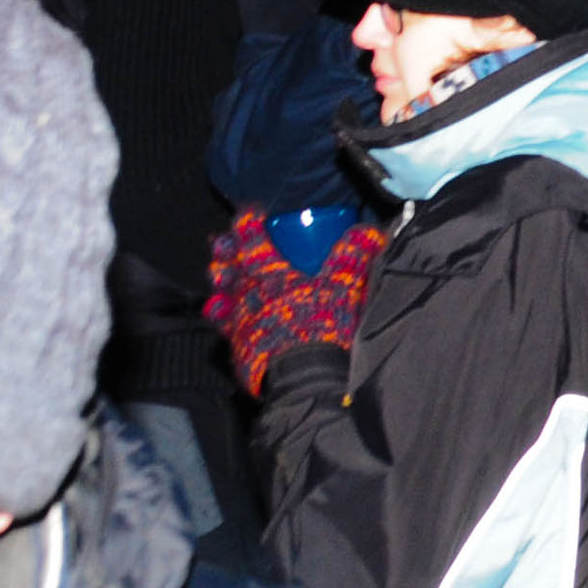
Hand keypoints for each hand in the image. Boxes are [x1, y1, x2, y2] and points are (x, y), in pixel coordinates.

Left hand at [205, 210, 385, 397]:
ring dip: (219, 285)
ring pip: (219, 297)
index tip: (249, 211)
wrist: (303, 376)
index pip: (252, 239)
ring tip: (217, 276)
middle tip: (220, 242)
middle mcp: (247, 295)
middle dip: (224, 252)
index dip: (248, 222)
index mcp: (270, 274)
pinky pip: (224, 329)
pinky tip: (225, 319)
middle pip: (228, 267)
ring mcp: (238, 323)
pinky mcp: (238, 349)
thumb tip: (370, 230)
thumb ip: (354, 255)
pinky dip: (224, 319)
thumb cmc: (322, 325)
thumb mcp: (344, 286)